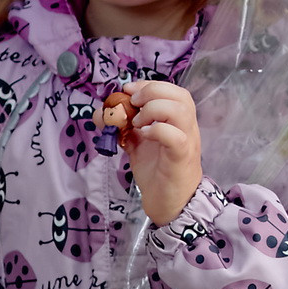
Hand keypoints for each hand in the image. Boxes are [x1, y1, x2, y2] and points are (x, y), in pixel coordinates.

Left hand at [114, 80, 202, 228]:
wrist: (170, 204)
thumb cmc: (157, 172)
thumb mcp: (137, 144)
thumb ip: (123, 127)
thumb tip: (100, 113)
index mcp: (179, 120)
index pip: (172, 90)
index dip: (149, 84)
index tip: (128, 90)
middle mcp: (187, 127)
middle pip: (180, 95)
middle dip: (152, 92)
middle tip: (133, 105)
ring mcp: (187, 141)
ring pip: (180, 110)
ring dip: (154, 109)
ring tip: (138, 123)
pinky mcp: (181, 157)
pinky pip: (175, 136)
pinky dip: (156, 130)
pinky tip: (143, 136)